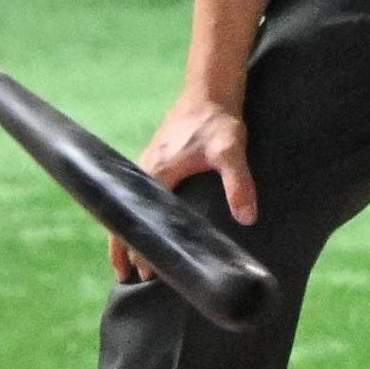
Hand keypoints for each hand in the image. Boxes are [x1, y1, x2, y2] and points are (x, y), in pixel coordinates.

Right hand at [111, 91, 256, 282]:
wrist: (210, 91)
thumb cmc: (218, 121)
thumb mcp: (231, 151)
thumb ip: (239, 183)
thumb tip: (247, 217)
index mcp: (158, 171)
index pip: (140, 218)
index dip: (139, 247)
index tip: (142, 273)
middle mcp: (145, 168)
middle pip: (125, 215)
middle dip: (122, 246)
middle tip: (124, 277)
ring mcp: (148, 162)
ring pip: (129, 205)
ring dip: (126, 231)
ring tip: (127, 259)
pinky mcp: (156, 158)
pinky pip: (137, 193)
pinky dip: (135, 213)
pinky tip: (145, 224)